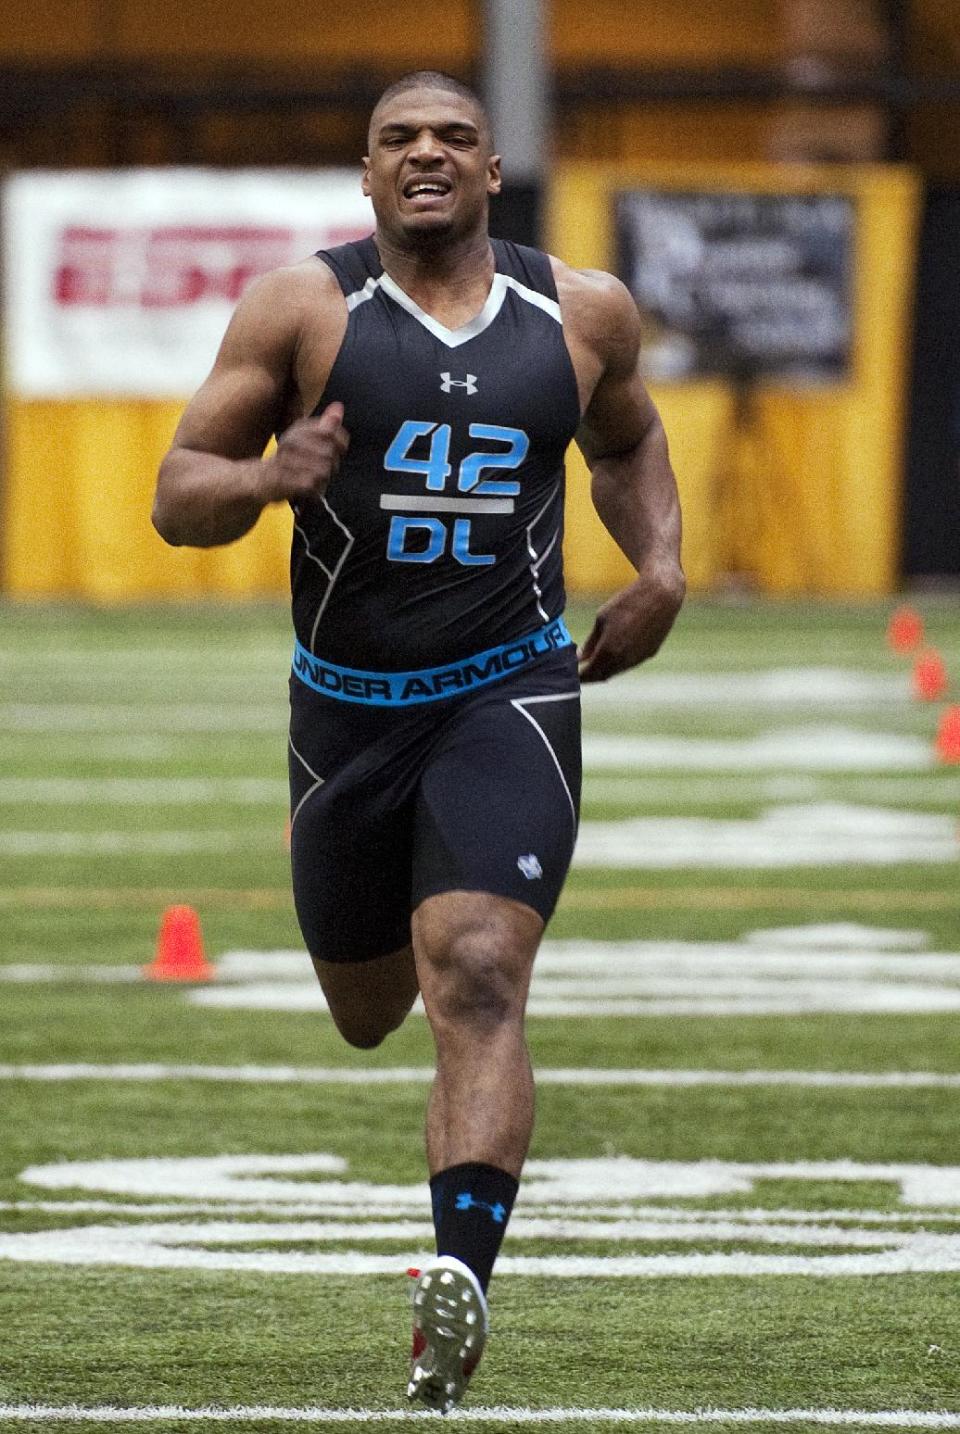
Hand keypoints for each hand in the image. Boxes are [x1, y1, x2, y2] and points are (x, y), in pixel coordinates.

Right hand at [262, 402, 349, 502]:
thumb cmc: (289, 459)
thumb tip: (339, 406)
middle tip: (324, 469)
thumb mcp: (306, 437)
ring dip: (324, 478)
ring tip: (316, 478)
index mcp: (298, 429)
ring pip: (323, 469)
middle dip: (333, 464)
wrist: (262, 478)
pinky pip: (312, 484)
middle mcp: (291, 441)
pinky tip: (310, 487)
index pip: (329, 432)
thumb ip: (326, 424)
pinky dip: (315, 489)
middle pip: (329, 452)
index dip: (340, 443)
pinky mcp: (284, 479)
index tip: (339, 451)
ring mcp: (287, 460)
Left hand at [577, 563, 684, 682]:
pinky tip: (614, 652)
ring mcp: (638, 658)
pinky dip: (619, 662)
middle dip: (591, 675)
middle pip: (603, 675)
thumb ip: (590, 643)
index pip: (590, 674)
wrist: (660, 595)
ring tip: (595, 661)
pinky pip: (630, 663)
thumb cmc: (627, 603)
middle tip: (581, 670)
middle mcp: (624, 660)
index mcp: (609, 651)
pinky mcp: (649, 653)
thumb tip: (579, 657)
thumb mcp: (602, 619)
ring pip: (617, 670)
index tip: (572, 674)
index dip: (580, 677)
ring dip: (606, 669)